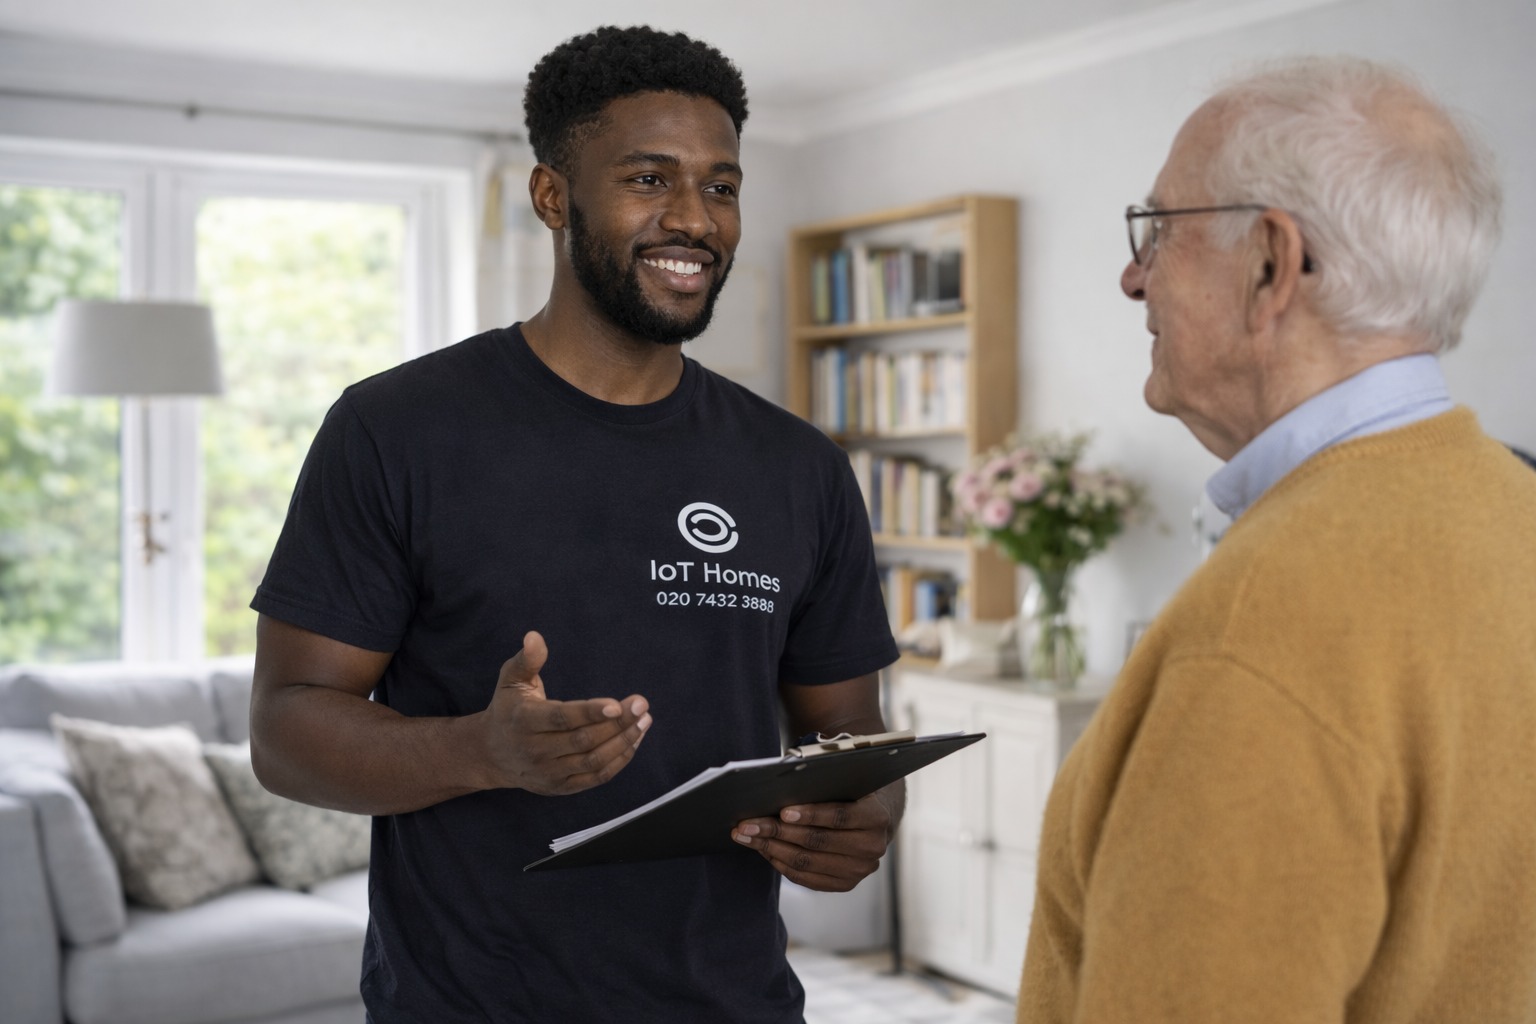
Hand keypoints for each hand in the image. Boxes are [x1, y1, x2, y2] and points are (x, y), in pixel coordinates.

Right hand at [480, 630, 650, 794]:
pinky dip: (619, 760)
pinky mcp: (561, 787)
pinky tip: (634, 739)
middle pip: (583, 740)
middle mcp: (535, 750)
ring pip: (593, 761)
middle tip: (641, 704)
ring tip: (644, 720)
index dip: (590, 712)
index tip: (616, 704)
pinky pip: (596, 777)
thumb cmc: (509, 709)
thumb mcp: (511, 681)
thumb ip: (527, 659)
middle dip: (617, 724)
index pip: (561, 718)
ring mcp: (549, 772)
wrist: (491, 755)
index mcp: (523, 721)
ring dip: (623, 741)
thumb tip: (535, 636)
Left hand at [731, 787, 896, 891]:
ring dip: (771, 849)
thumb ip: (824, 780)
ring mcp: (860, 870)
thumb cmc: (851, 791)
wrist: (874, 819)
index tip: (782, 812)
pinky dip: (781, 863)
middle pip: (818, 842)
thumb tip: (783, 778)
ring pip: (807, 862)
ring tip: (747, 837)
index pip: (840, 816)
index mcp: (876, 817)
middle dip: (778, 832)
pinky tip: (763, 850)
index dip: (810, 814)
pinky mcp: (845, 884)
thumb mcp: (845, 780)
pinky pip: (806, 878)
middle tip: (748, 824)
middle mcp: (872, 847)